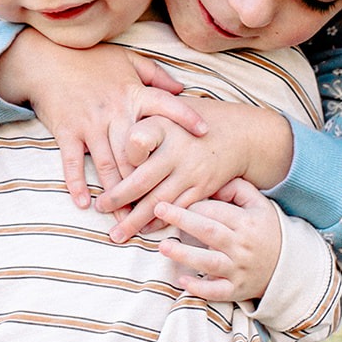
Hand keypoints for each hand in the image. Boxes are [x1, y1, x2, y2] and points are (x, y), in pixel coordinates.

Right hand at [0, 31, 208, 208]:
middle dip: (148, 182)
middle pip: (136, 153)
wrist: (46, 58)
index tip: (204, 134)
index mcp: (131, 93)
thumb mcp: (126, 58)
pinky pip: (73, 161)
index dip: (186, 117)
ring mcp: (90, 123)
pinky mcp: (67, 131)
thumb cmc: (89, 59)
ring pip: (108, 164)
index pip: (165, 105)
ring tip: (125, 219)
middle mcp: (114, 111)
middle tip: (161, 206)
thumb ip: (155, 74)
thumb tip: (182, 89)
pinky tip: (85, 203)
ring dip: (117, 194)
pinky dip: (77, 183)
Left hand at [98, 99, 291, 240]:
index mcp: (164, 125)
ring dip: (135, 220)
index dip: (122, 154)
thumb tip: (112, 131)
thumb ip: (144, 117)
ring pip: (158, 202)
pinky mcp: (202, 188)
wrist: (240, 134)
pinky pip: (177, 209)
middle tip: (101, 207)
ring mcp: (191, 172)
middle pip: (141, 179)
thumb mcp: (169, 108)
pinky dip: (159, 222)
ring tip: (117, 233)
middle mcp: (177, 150)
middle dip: (118, 198)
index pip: (136, 140)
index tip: (109, 162)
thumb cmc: (192, 120)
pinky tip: (144, 230)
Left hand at [153, 179, 281, 303]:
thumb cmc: (266, 230)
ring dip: (185, 254)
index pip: (216, 211)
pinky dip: (200, 288)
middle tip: (158, 209)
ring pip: (209, 262)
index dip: (193, 204)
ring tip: (162, 246)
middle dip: (182, 220)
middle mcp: (241, 246)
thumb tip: (212, 182)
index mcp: (246, 222)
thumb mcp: (259, 204)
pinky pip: (217, 291)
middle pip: (209, 232)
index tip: (173, 200)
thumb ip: (238, 189)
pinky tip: (182, 280)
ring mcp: (238, 269)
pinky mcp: (236, 289)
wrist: (288, 266)